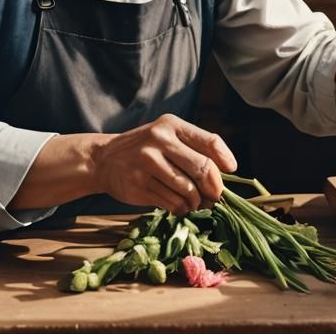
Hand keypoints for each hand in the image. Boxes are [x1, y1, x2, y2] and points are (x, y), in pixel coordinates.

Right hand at [91, 113, 237, 214]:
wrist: (104, 159)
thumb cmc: (146, 149)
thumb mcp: (166, 136)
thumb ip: (192, 149)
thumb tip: (224, 175)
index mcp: (171, 125)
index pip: (209, 141)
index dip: (225, 158)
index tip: (231, 170)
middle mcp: (160, 141)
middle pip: (202, 168)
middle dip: (214, 187)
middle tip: (215, 196)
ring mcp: (147, 163)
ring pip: (188, 190)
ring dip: (197, 202)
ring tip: (195, 202)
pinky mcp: (139, 185)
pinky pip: (172, 203)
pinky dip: (182, 209)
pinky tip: (180, 206)